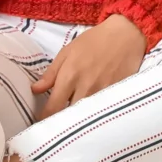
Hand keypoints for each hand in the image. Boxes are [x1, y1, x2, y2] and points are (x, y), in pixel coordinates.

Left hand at [31, 15, 145, 117]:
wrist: (126, 34)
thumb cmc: (94, 41)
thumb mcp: (67, 51)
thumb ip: (51, 73)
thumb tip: (35, 90)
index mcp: (69, 76)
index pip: (53, 108)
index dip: (44, 119)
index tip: (41, 122)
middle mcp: (85, 88)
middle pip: (69, 118)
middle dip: (61, 124)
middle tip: (56, 126)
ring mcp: (102, 94)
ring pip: (86, 118)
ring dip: (78, 122)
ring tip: (73, 125)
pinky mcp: (117, 96)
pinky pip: (102, 112)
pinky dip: (95, 116)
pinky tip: (92, 118)